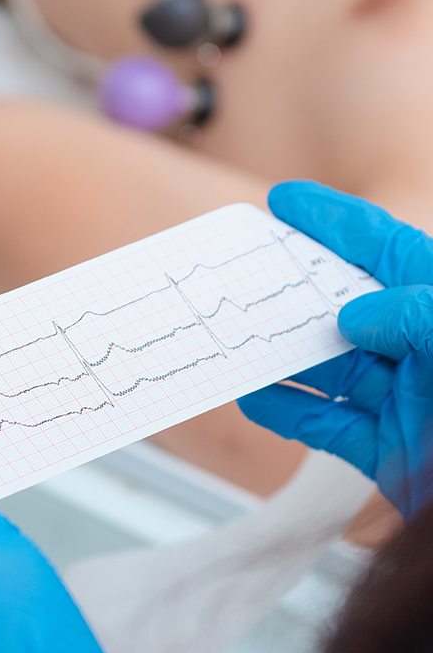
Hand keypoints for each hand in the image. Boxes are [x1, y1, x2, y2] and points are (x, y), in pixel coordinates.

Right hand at [239, 180, 432, 520]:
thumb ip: (416, 314)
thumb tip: (354, 317)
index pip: (384, 248)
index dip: (333, 220)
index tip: (285, 201)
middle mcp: (417, 351)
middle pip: (344, 307)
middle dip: (296, 289)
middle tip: (246, 269)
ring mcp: (399, 400)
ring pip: (328, 370)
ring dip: (281, 356)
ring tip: (238, 339)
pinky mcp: (383, 451)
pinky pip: (324, 427)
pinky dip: (288, 412)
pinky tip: (254, 397)